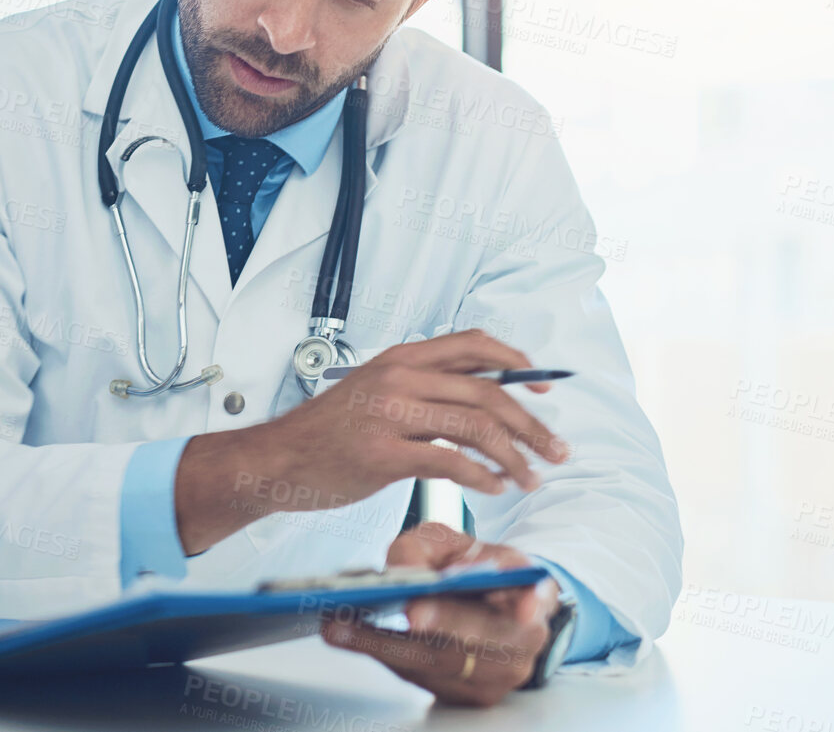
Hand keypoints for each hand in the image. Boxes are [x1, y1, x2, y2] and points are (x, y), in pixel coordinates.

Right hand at [258, 329, 569, 509]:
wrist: (278, 458)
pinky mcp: (383, 453)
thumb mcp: (376, 392)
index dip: (518, 364)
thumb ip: (424, 390)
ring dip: (515, 456)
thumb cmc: (328, 432)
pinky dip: (483, 478)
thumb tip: (485, 397)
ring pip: (476, 427)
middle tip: (555, 451)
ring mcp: (389, 414)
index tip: (544, 389)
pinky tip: (493, 488)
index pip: (474, 345)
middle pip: (487, 392)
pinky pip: (450, 461)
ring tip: (529, 478)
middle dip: (532, 425)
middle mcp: (398, 379)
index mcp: (401, 359)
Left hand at [321, 522, 560, 705]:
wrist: (479, 604)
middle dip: (443, 622)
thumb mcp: (449, 542)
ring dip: (388, 645)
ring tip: (341, 625)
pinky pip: (424, 678)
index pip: (534, 599)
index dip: (527, 603)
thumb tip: (402, 571)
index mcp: (534, 591)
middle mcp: (525, 639)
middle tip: (405, 608)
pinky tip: (350, 637)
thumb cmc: (467, 567)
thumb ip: (426, 548)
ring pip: (444, 665)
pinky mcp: (468, 694)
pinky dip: (384, 656)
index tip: (515, 605)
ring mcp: (499, 674)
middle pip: (484, 640)